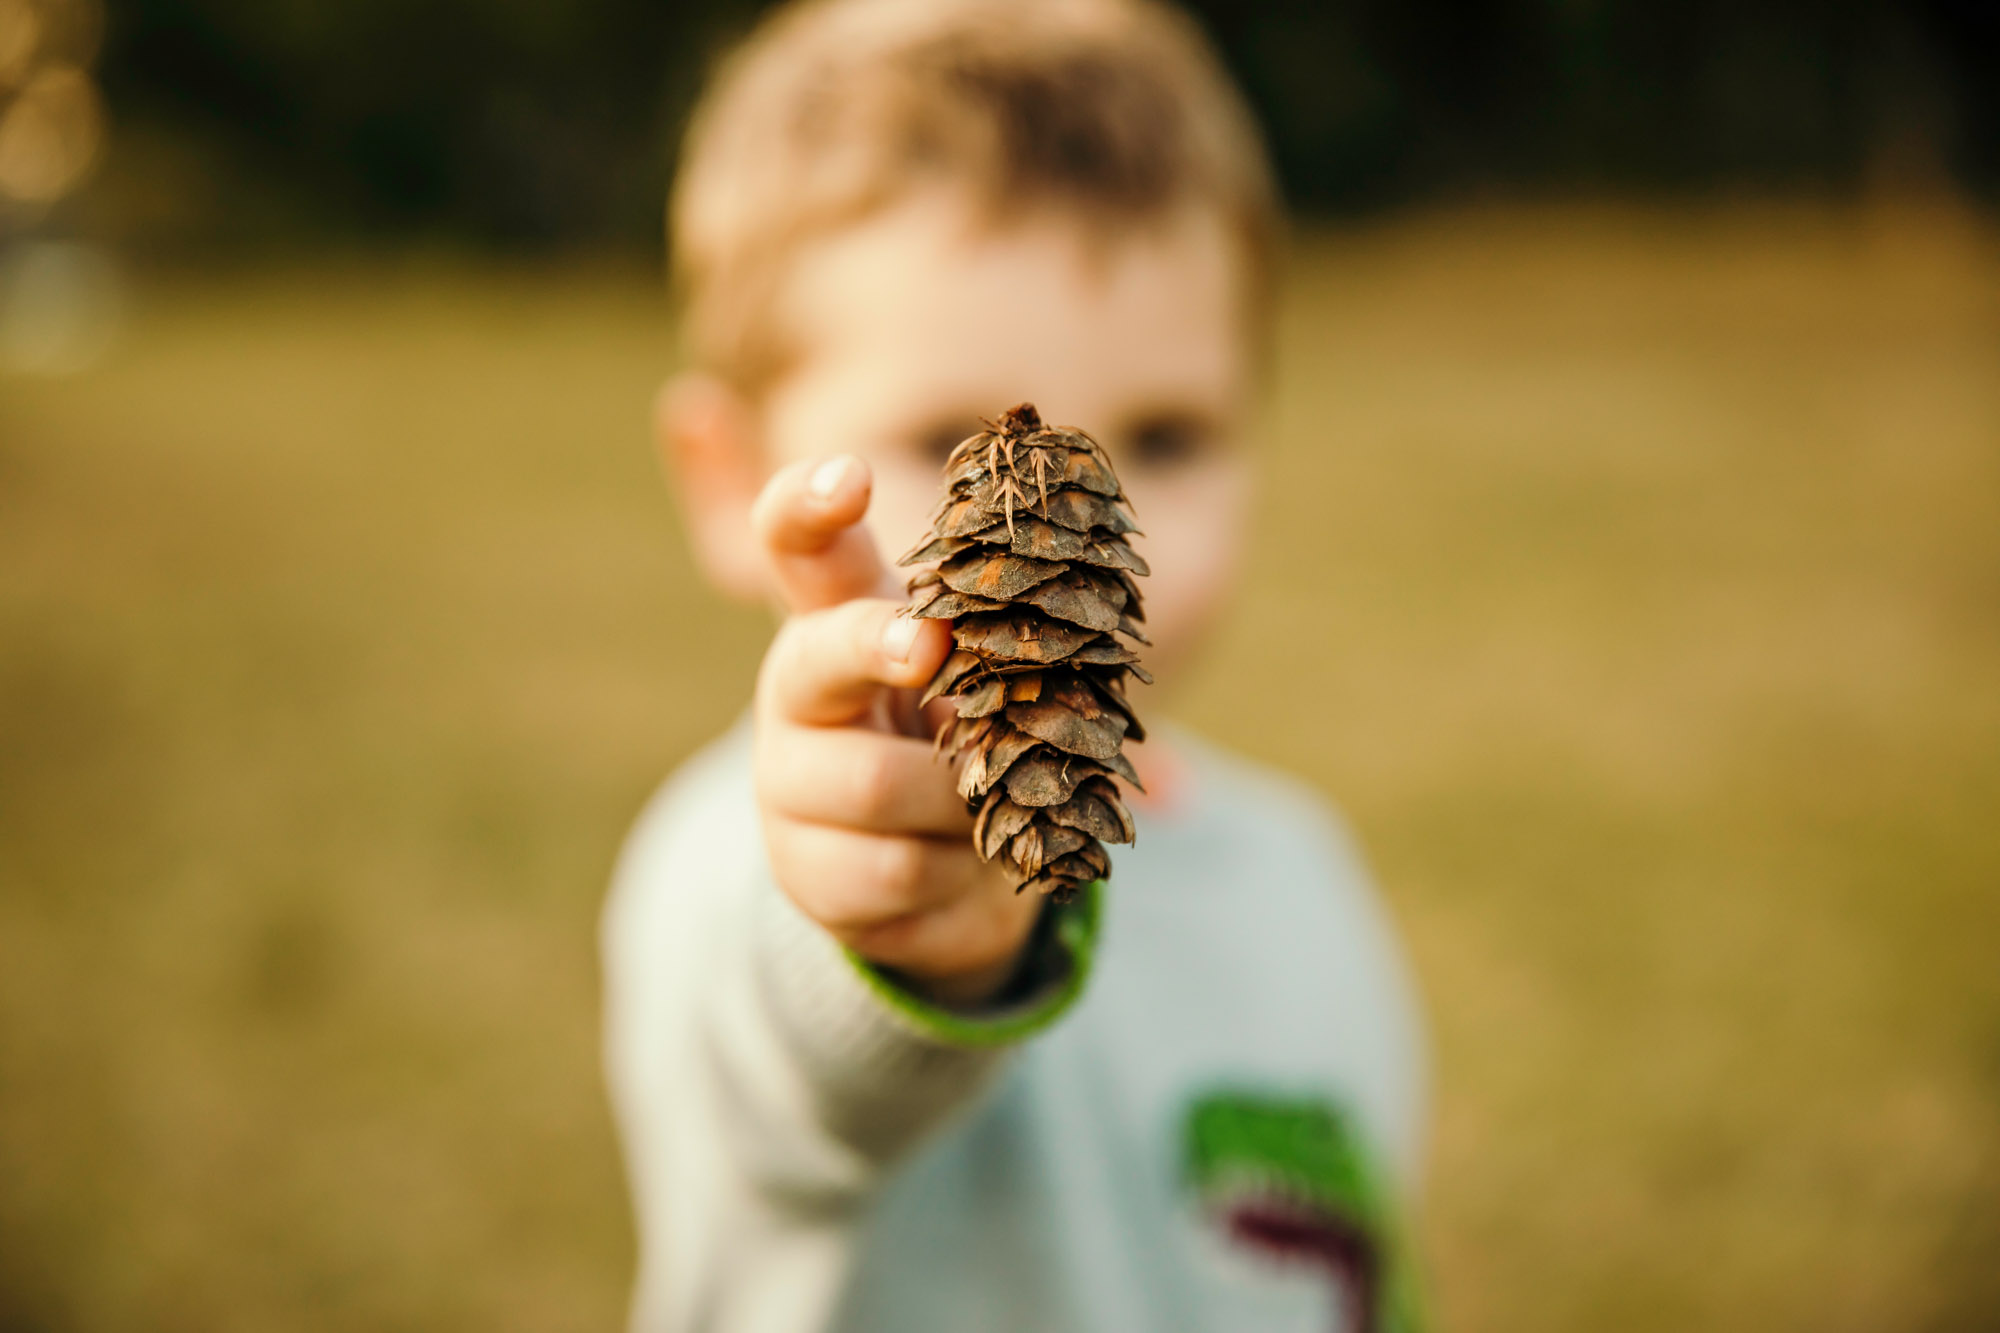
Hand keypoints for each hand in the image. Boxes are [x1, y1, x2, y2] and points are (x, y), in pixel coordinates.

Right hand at [750, 455, 1043, 1006]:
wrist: (943, 873)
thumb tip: (1072, 607)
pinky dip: (959, 874)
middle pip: (815, 660)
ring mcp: (788, 789)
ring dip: (962, 802)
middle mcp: (795, 695)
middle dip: (877, 646)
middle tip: (929, 646)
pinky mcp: (806, 877)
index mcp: (837, 620)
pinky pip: (896, 874)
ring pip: (877, 787)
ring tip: (992, 806)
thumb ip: (1006, 634)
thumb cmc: (970, 738)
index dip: (809, 504)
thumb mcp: (986, 674)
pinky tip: (968, 866)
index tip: (852, 474)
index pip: (794, 543)